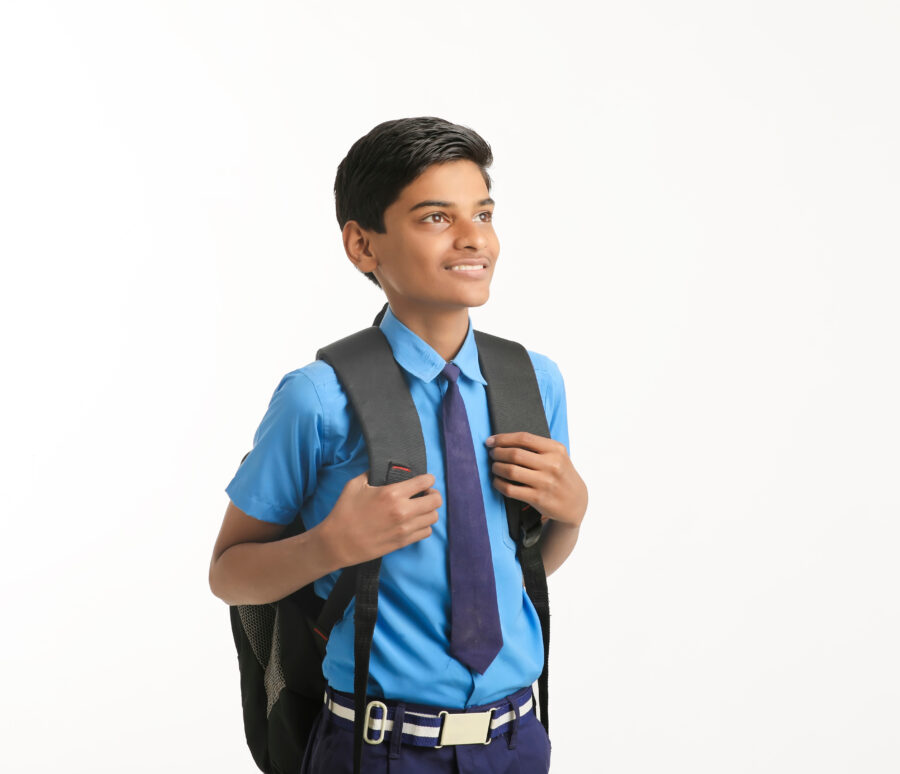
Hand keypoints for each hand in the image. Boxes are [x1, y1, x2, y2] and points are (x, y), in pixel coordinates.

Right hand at [319, 471, 441, 566]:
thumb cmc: (344, 512)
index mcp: (392, 493)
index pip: (425, 482)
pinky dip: (424, 525)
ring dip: (429, 510)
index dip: (428, 479)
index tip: (425, 480)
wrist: (338, 542)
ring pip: (433, 517)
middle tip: (425, 494)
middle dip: (433, 494)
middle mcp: (403, 511)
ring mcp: (405, 528)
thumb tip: (383, 469)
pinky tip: (415, 521)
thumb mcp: (355, 485)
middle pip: (436, 500)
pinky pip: (426, 532)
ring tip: (420, 508)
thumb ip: (373, 473)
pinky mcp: (403, 542)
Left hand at [486, 432, 586, 527]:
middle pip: (515, 454)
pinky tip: (497, 481)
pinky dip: (499, 484)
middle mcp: (552, 465)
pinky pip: (511, 489)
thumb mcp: (557, 456)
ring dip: (497, 468)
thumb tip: (504, 441)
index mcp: (556, 450)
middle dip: (497, 453)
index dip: (503, 438)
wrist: (576, 502)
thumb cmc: (561, 475)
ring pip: (511, 471)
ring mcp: (545, 482)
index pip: (524, 438)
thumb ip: (537, 447)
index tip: (491, 441)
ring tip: (494, 467)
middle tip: (492, 454)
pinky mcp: (538, 498)